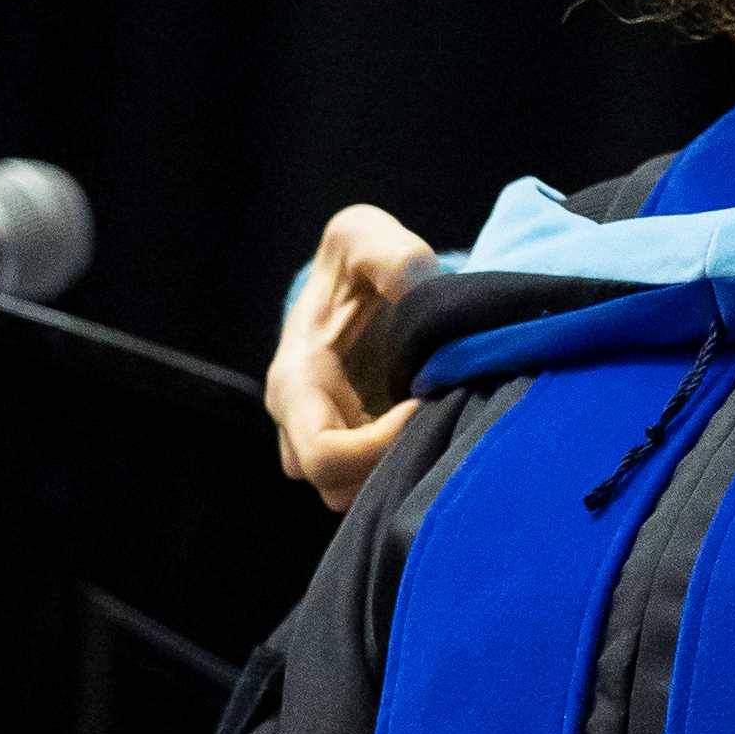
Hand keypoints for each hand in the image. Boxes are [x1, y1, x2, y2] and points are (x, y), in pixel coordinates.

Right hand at [265, 202, 433, 509]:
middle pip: (338, 488)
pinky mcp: (351, 449)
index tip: (424, 403)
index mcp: (294, 382)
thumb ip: (394, 258)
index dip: (380, 447)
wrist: (358, 275)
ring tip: (439, 421)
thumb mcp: (368, 238)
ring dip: (398, 470)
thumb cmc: (360, 257)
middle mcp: (297, 424)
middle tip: (440, 417)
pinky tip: (437, 428)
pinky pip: (372, 483)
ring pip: (355, 495)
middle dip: (392, 464)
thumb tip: (422, 293)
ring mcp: (323, 441)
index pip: (325, 456)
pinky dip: (404, 466)